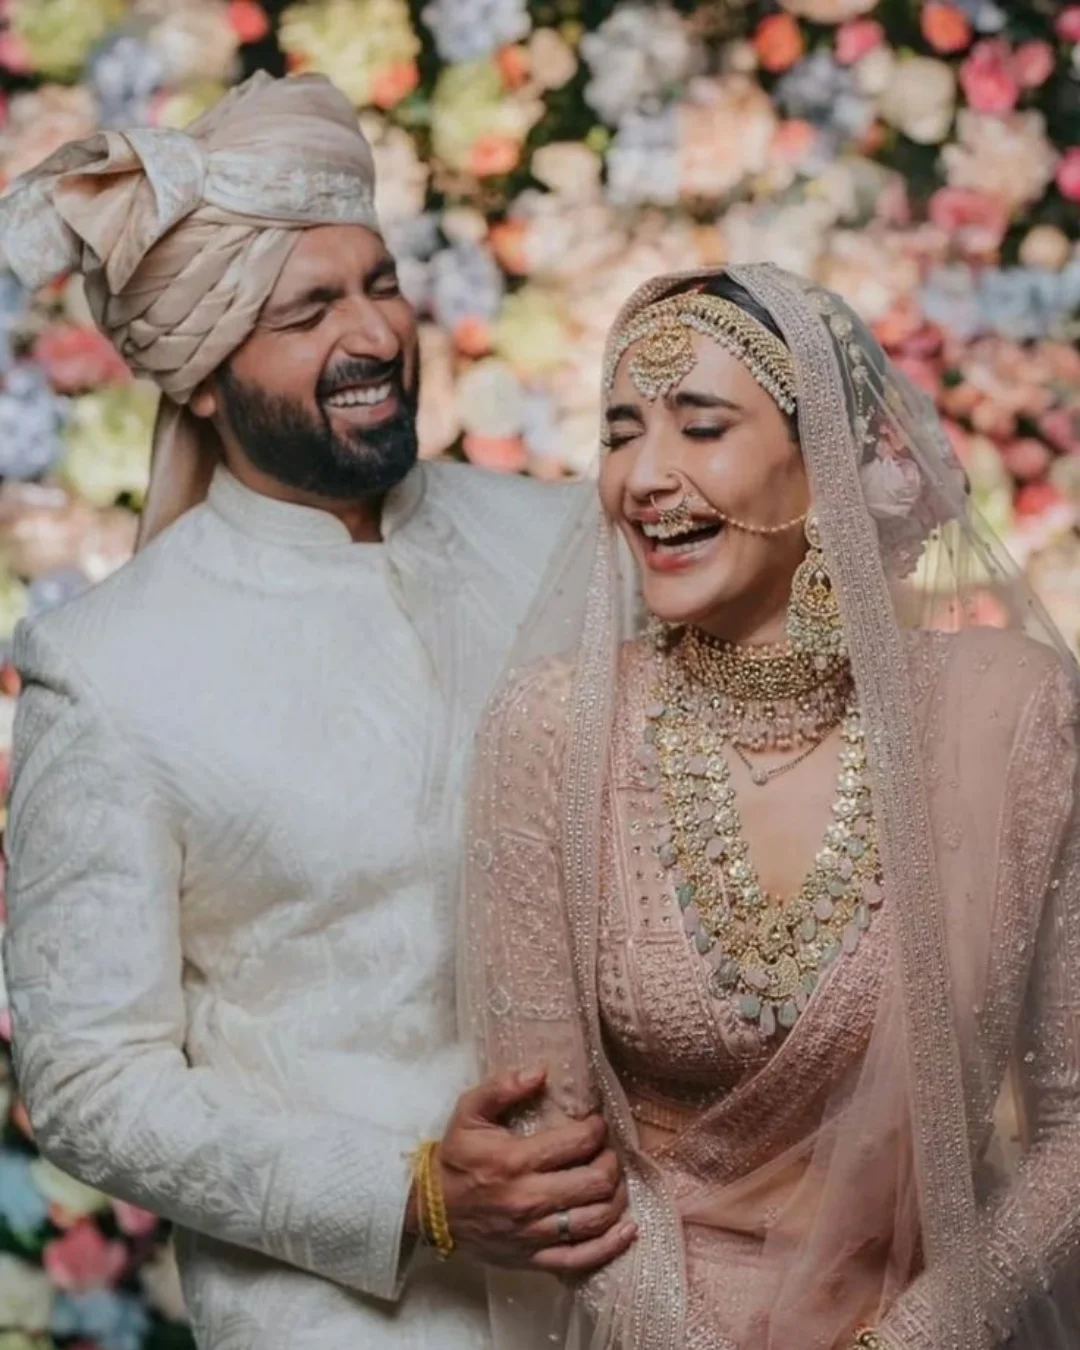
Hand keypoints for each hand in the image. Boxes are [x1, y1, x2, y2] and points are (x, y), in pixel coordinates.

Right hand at [419, 1067, 636, 1274]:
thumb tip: (540, 1072)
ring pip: (595, 1219)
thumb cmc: (456, 1157)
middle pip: (595, 1182)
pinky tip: (627, 1229)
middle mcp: (529, 1199)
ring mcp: (533, 1234)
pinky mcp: (534, 1258)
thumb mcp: (469, 1112)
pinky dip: (611, 1246)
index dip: (597, 1130)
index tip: (596, 1124)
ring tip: (613, 1181)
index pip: (577, 1143)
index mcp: (515, 1160)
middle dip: (611, 1162)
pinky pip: (582, 1259)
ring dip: (616, 1197)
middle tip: (608, 1152)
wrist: (432, 1209)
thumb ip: (502, 1087)